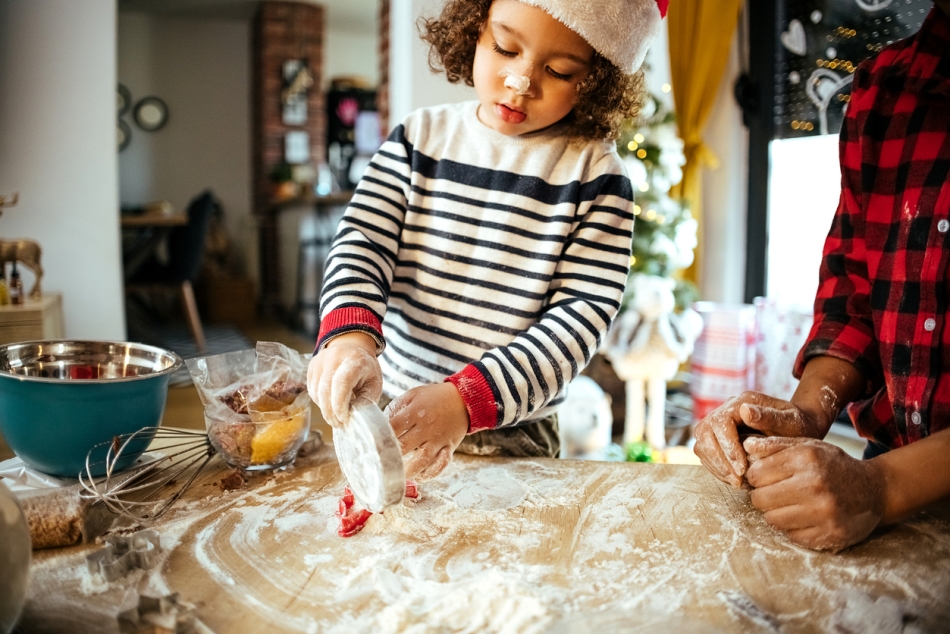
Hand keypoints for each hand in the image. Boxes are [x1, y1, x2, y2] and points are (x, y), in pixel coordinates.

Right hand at [307, 332, 381, 427]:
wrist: (352, 347)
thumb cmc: (365, 369)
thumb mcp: (374, 384)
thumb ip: (366, 400)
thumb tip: (353, 418)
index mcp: (354, 360)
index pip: (342, 383)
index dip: (340, 405)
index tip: (344, 419)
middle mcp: (334, 357)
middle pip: (325, 390)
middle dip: (331, 413)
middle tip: (338, 424)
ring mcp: (320, 360)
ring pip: (316, 392)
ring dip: (325, 408)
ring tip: (336, 414)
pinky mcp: (311, 366)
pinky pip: (311, 390)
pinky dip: (320, 401)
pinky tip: (330, 402)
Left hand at [385, 383, 468, 479]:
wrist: (464, 399)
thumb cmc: (434, 397)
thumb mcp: (413, 394)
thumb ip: (395, 407)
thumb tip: (380, 423)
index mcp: (416, 412)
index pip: (393, 427)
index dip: (380, 437)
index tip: (370, 446)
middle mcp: (427, 427)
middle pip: (405, 446)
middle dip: (390, 456)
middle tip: (378, 464)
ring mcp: (439, 439)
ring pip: (422, 460)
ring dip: (409, 470)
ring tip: (398, 475)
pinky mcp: (449, 448)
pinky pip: (440, 465)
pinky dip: (430, 474)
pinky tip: (419, 477)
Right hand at [693, 391, 827, 487]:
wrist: (798, 428)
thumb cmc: (798, 425)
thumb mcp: (791, 421)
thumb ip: (770, 416)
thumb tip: (745, 411)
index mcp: (742, 401)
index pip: (721, 422)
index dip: (727, 447)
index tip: (742, 468)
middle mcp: (725, 409)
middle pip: (705, 433)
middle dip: (719, 460)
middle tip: (738, 481)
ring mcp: (718, 424)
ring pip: (701, 444)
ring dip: (716, 466)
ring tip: (736, 482)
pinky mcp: (717, 438)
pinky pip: (706, 454)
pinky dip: (717, 469)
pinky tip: (733, 479)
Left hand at [744, 436, 884, 551]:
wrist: (875, 490)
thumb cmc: (833, 466)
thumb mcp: (808, 446)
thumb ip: (775, 445)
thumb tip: (746, 445)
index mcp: (806, 458)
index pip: (756, 474)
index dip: (756, 477)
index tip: (765, 478)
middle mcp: (815, 484)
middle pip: (760, 499)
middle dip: (762, 496)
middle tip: (774, 494)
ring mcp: (824, 512)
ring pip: (772, 520)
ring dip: (775, 514)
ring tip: (789, 505)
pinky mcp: (830, 533)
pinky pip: (792, 536)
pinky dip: (793, 528)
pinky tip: (804, 517)